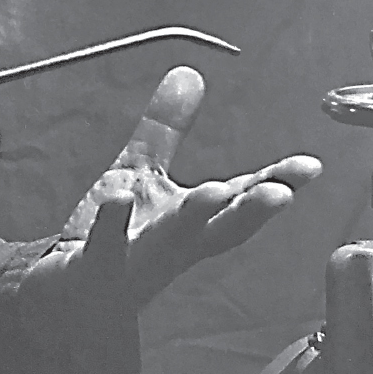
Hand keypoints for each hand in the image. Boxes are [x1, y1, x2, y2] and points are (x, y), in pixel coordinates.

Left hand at [37, 66, 320, 307]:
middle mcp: (171, 248)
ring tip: (211, 193)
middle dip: (249, 211)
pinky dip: (112, 225)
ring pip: (168, 244)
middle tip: (280, 192)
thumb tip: (189, 74)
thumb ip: (166, 127)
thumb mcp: (142, 175)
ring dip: (192, 220)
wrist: (64, 299)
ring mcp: (134, 263)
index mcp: (189, 223)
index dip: (276, 184)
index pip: (239, 201)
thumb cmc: (113, 241)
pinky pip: (104, 249)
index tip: (308, 167)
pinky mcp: (93, 271)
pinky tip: (118, 199)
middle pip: (217, 230)